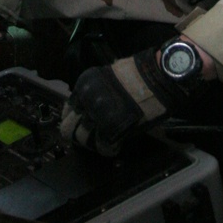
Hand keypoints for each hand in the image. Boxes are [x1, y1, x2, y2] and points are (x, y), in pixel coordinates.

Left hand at [61, 50, 182, 155]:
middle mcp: (85, 101)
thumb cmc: (137, 74)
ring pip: (83, 139)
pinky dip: (108, 148)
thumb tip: (88, 109)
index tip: (81, 123)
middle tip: (91, 135)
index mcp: (83, 86)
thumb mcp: (107, 78)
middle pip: (68, 128)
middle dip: (78, 134)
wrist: (155, 77)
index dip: (75, 119)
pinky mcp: (111, 130)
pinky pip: (102, 147)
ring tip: (104, 140)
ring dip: (93, 142)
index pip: (67, 110)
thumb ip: (94, 94)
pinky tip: (116, 144)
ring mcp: (96, 116)